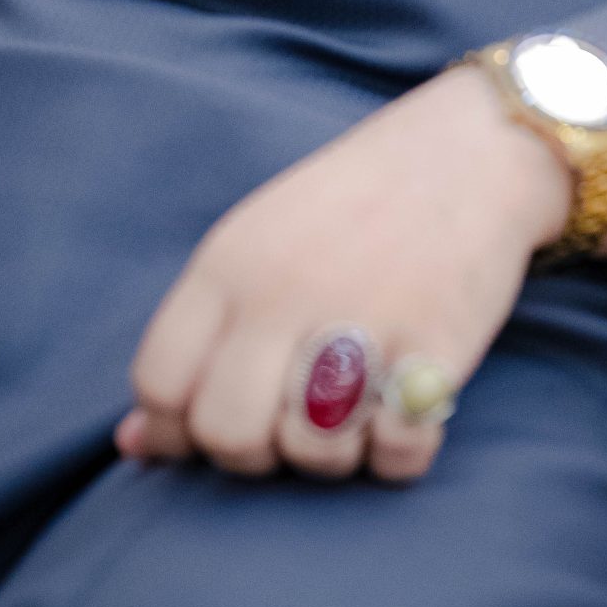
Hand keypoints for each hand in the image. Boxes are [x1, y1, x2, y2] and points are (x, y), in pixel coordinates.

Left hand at [113, 62, 606, 484]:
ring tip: (357, 407)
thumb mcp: (258, 242)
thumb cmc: (355, 205)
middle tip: (293, 420)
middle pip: (227, 434)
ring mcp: (360, 317)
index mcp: (231, 260)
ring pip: (312, 455)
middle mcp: (285, 290)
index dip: (180, 424)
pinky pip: (397, 454)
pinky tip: (407, 405)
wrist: (474, 151)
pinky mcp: (434, 345)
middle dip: (255, 453)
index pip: (158, 383)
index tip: (224, 412)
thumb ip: (196, 337)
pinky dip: (402, 450)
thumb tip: (133, 449)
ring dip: (335, 454)